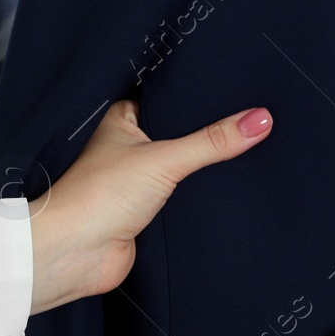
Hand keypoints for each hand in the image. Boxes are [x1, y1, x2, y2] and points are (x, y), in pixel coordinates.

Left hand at [28, 100, 272, 313]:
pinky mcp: (147, 212)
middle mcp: (128, 146)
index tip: (237, 80)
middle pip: (179, 132)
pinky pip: (183, 197)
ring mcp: (137, 180)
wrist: (74, 254)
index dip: (198, 91)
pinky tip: (228, 187)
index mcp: (122, 118)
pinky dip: (200, 195)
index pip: (167, 95)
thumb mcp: (164, 159)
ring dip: (204, 166)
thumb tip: (260, 119)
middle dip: (208, 131)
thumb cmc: (97, 197)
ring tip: (250, 144)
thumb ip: (213, 141)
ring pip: (182, 166)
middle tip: (253, 111)